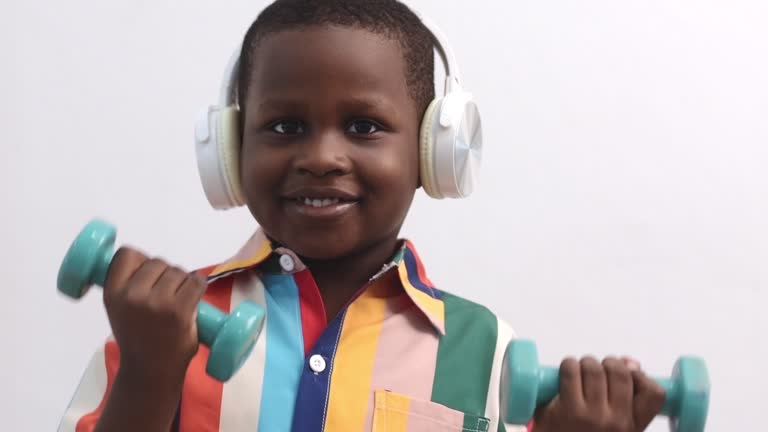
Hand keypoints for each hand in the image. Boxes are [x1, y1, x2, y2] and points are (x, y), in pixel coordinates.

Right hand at [103, 246, 207, 382]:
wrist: (150, 371)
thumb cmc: (137, 338)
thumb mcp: (119, 310)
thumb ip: (128, 287)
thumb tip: (148, 263)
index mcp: (113, 293)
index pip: (127, 255)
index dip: (141, 260)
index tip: (146, 272)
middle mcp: (132, 296)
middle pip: (157, 262)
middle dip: (165, 273)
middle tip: (166, 294)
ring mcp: (157, 302)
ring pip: (177, 271)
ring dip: (182, 281)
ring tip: (178, 300)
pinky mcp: (180, 310)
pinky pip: (196, 281)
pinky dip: (198, 285)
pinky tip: (194, 296)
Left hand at [532, 356, 665, 431]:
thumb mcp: (611, 425)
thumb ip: (625, 397)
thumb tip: (630, 362)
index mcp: (634, 428)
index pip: (655, 394)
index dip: (641, 377)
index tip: (628, 373)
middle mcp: (618, 423)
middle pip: (620, 373)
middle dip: (608, 364)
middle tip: (596, 370)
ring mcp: (594, 416)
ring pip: (595, 369)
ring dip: (585, 363)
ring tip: (579, 370)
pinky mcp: (569, 410)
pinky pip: (571, 371)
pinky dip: (568, 365)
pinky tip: (565, 373)